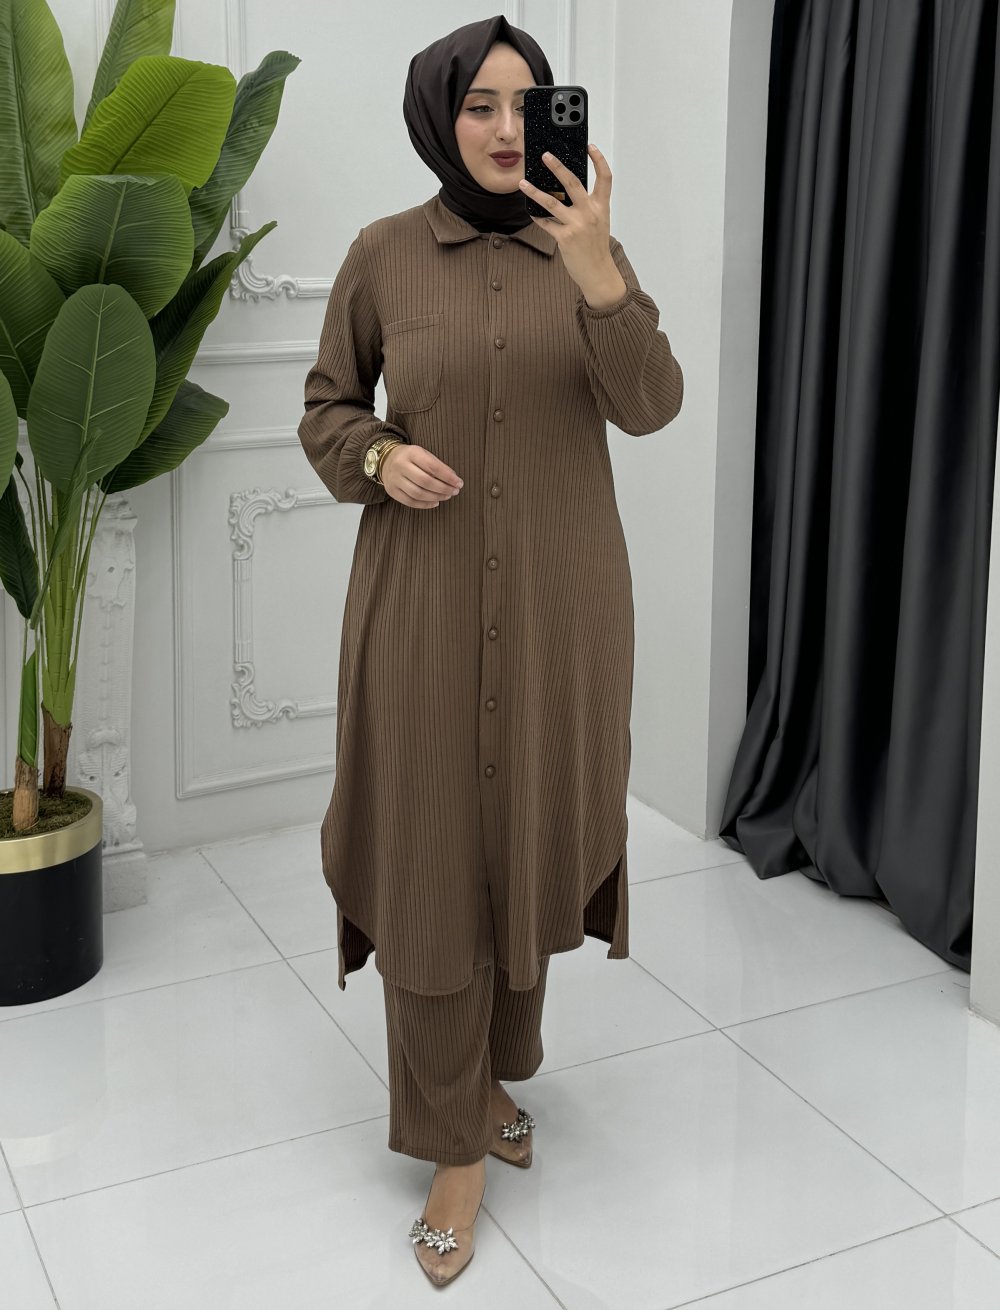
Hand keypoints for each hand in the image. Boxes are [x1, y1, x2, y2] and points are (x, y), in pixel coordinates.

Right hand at [381, 443, 462, 508]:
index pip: (433, 467)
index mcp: (411, 453)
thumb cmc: (411, 458)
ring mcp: (394, 479)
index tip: (459, 483)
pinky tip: (435, 502)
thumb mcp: (424, 454)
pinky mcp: (392, 491)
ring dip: (436, 497)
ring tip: (446, 496)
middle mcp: (401, 465)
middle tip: (454, 491)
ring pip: (418, 493)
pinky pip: (410, 501)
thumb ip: (438, 465)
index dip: (448, 477)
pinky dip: (425, 504)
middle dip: (443, 488)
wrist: (386, 459)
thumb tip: (454, 480)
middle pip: (425, 481)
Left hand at [518, 144, 627, 308]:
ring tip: (523, 183)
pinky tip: (531, 212)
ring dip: (535, 192)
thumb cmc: (596, 247)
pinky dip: (538, 217)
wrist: (598, 272)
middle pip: (572, 183)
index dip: (598, 160)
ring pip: (552, 203)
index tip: (589, 146)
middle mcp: (590, 213)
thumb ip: (587, 206)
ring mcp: (577, 225)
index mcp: (601, 207)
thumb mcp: (599, 222)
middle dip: (557, 167)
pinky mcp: (565, 238)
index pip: (605, 178)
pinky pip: (546, 223)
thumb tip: (566, 192)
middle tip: (545, 155)